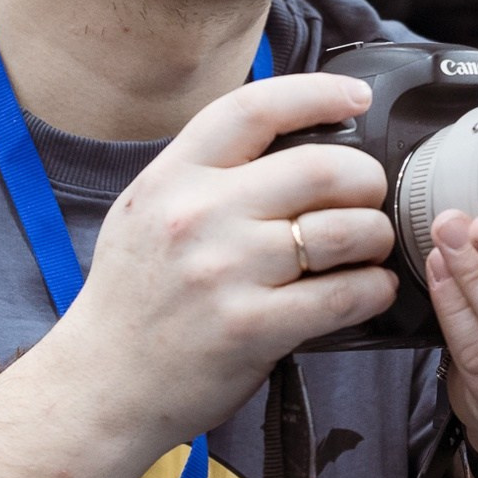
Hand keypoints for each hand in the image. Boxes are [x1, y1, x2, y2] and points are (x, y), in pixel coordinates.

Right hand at [56, 75, 398, 449]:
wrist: (101, 385)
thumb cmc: (133, 298)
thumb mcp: (147, 212)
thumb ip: (206, 175)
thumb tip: (292, 144)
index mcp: (173, 177)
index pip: (254, 108)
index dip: (318, 92)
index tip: (355, 98)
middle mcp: (199, 216)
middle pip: (322, 167)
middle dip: (366, 179)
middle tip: (369, 196)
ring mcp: (227, 272)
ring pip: (346, 230)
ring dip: (376, 235)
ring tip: (371, 247)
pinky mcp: (254, 328)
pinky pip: (345, 295)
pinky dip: (375, 289)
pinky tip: (371, 290)